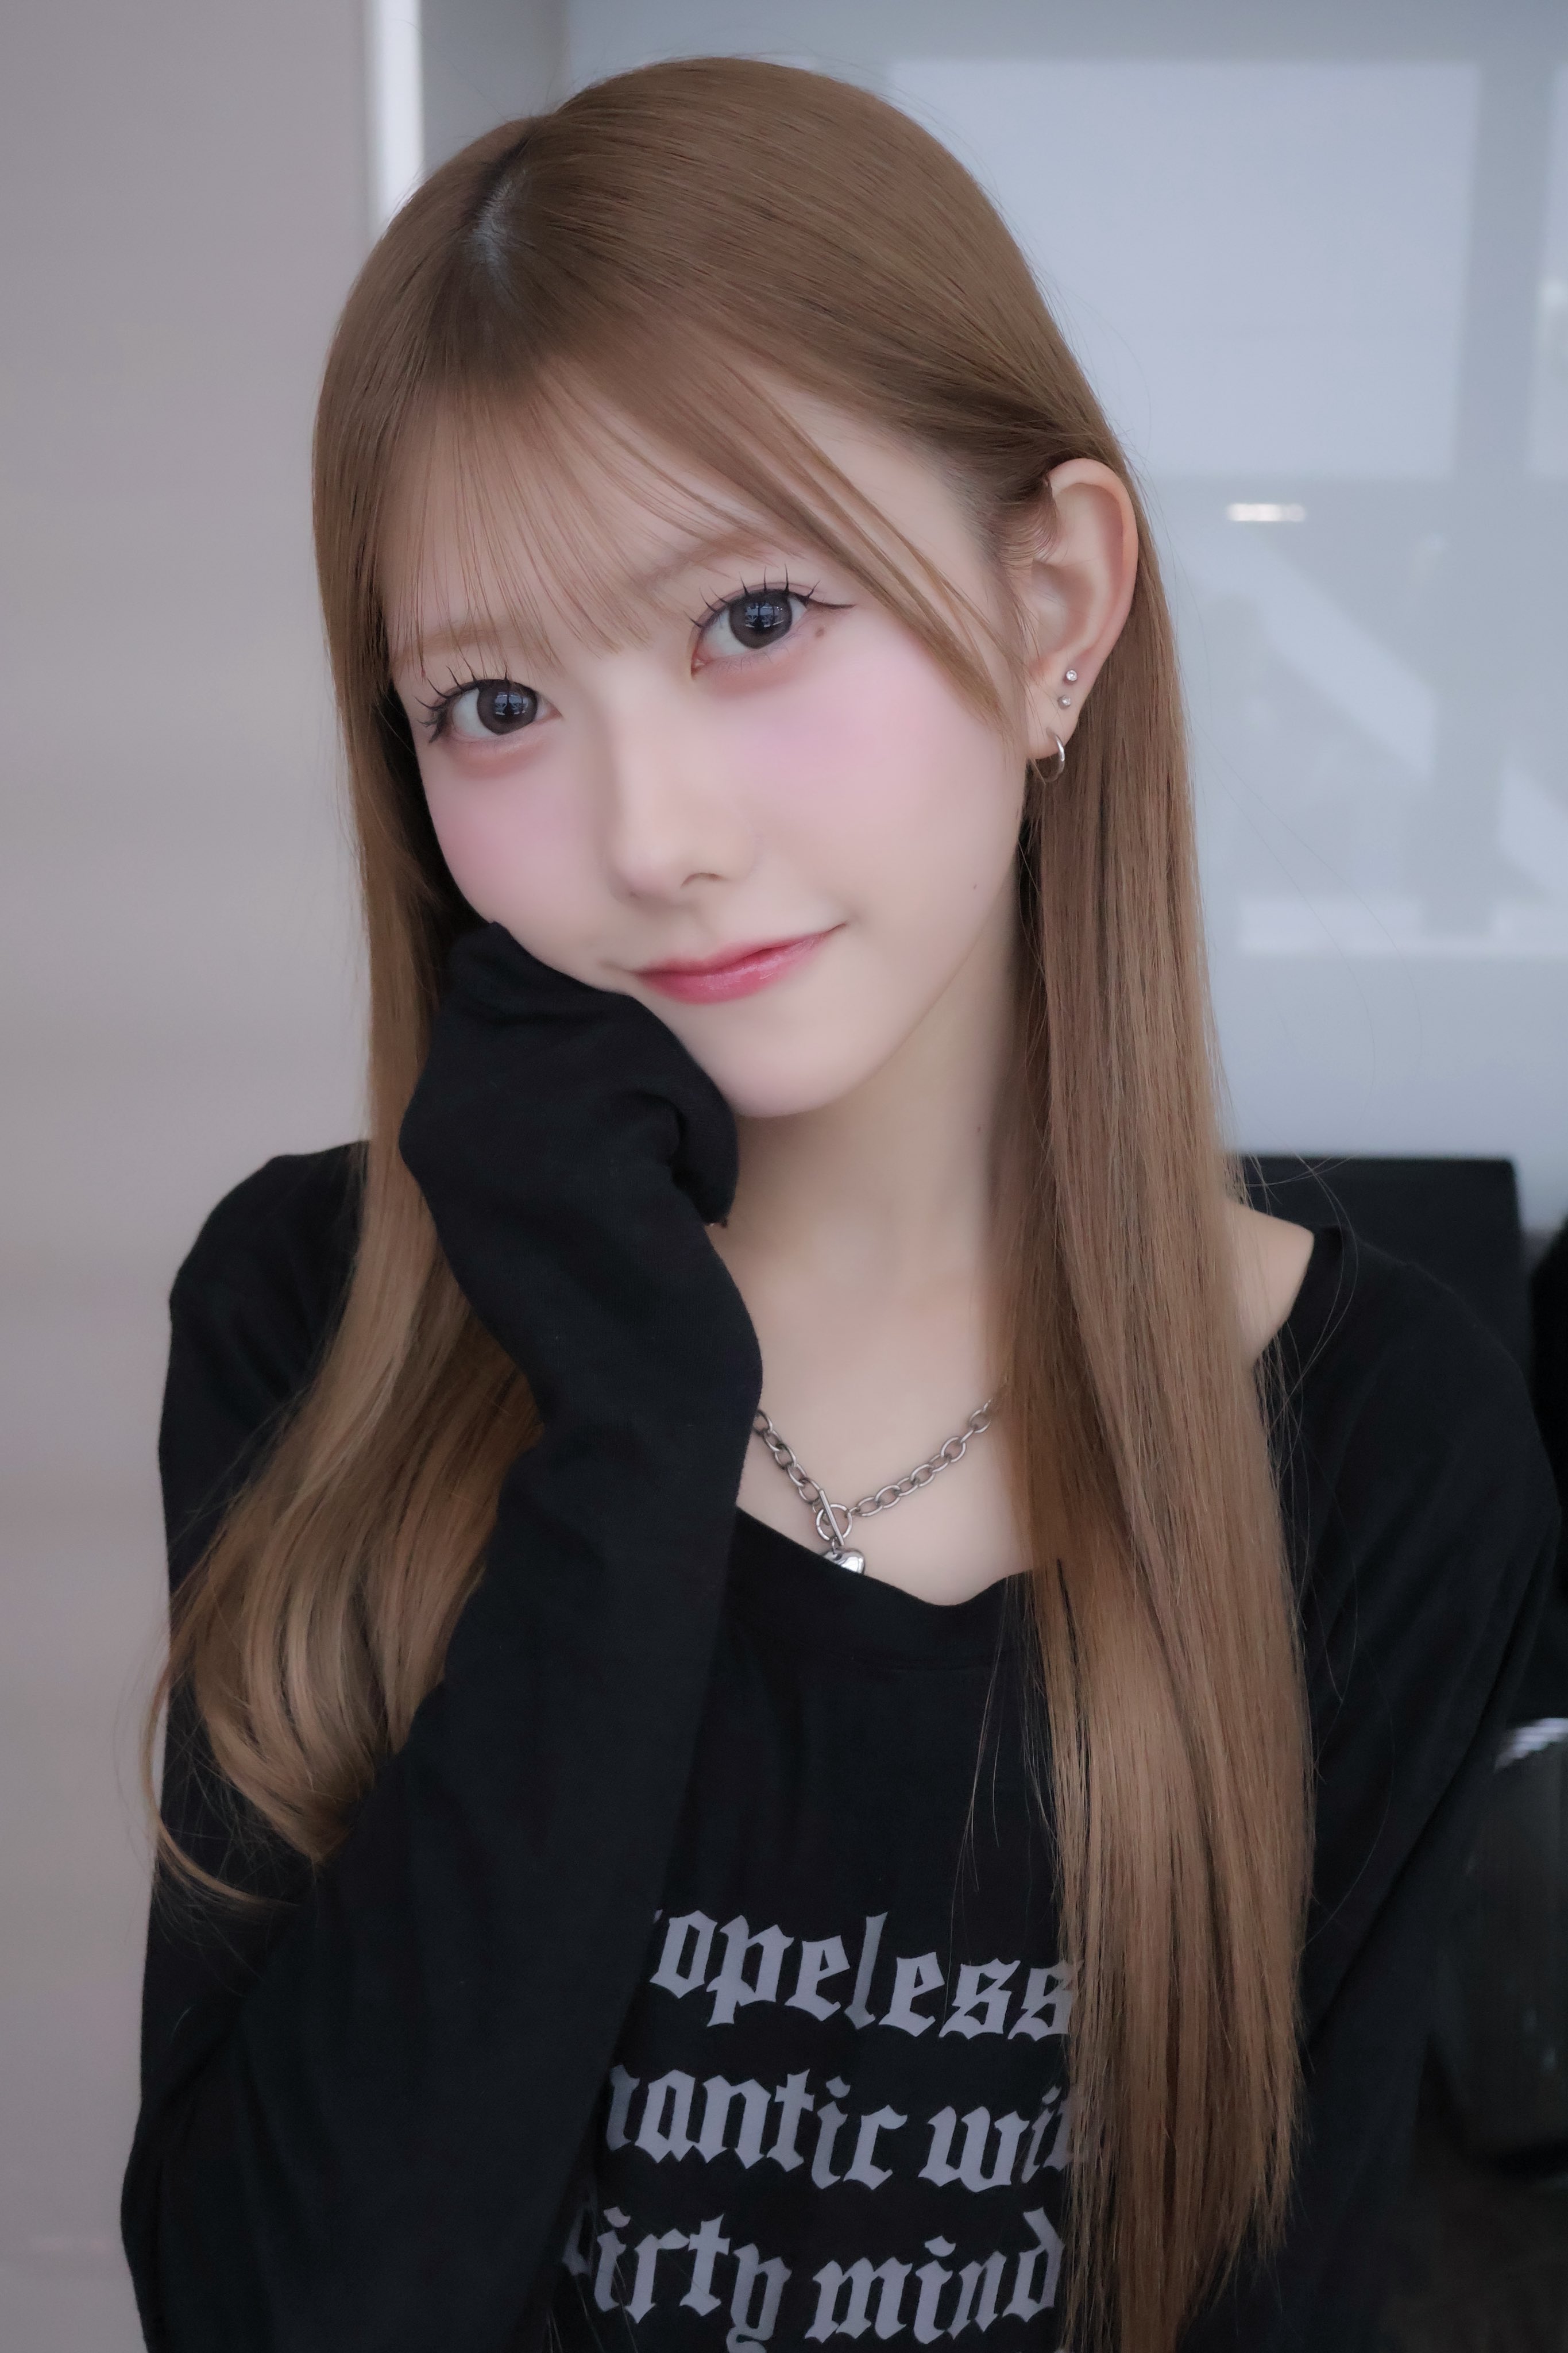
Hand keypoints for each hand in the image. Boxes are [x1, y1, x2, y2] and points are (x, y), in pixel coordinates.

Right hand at [399, 923, 759, 1420]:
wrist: (640, 1407)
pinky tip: (683, 1211)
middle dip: (642, 1062)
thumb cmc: (626, 1280)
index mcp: (433, 1113)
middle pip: (575, 985)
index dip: (595, 1027)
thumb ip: (538, 1068)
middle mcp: (446, 1115)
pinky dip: (701, 1142)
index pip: (511, 966)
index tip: (616, 1137)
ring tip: (662, 1193)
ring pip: (628, 1028)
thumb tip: (551, 950)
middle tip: (647, 1173)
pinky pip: (662, 1085)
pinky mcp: (571, 1166)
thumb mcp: (560, 1164)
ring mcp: (499, 1139)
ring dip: (677, 1102)